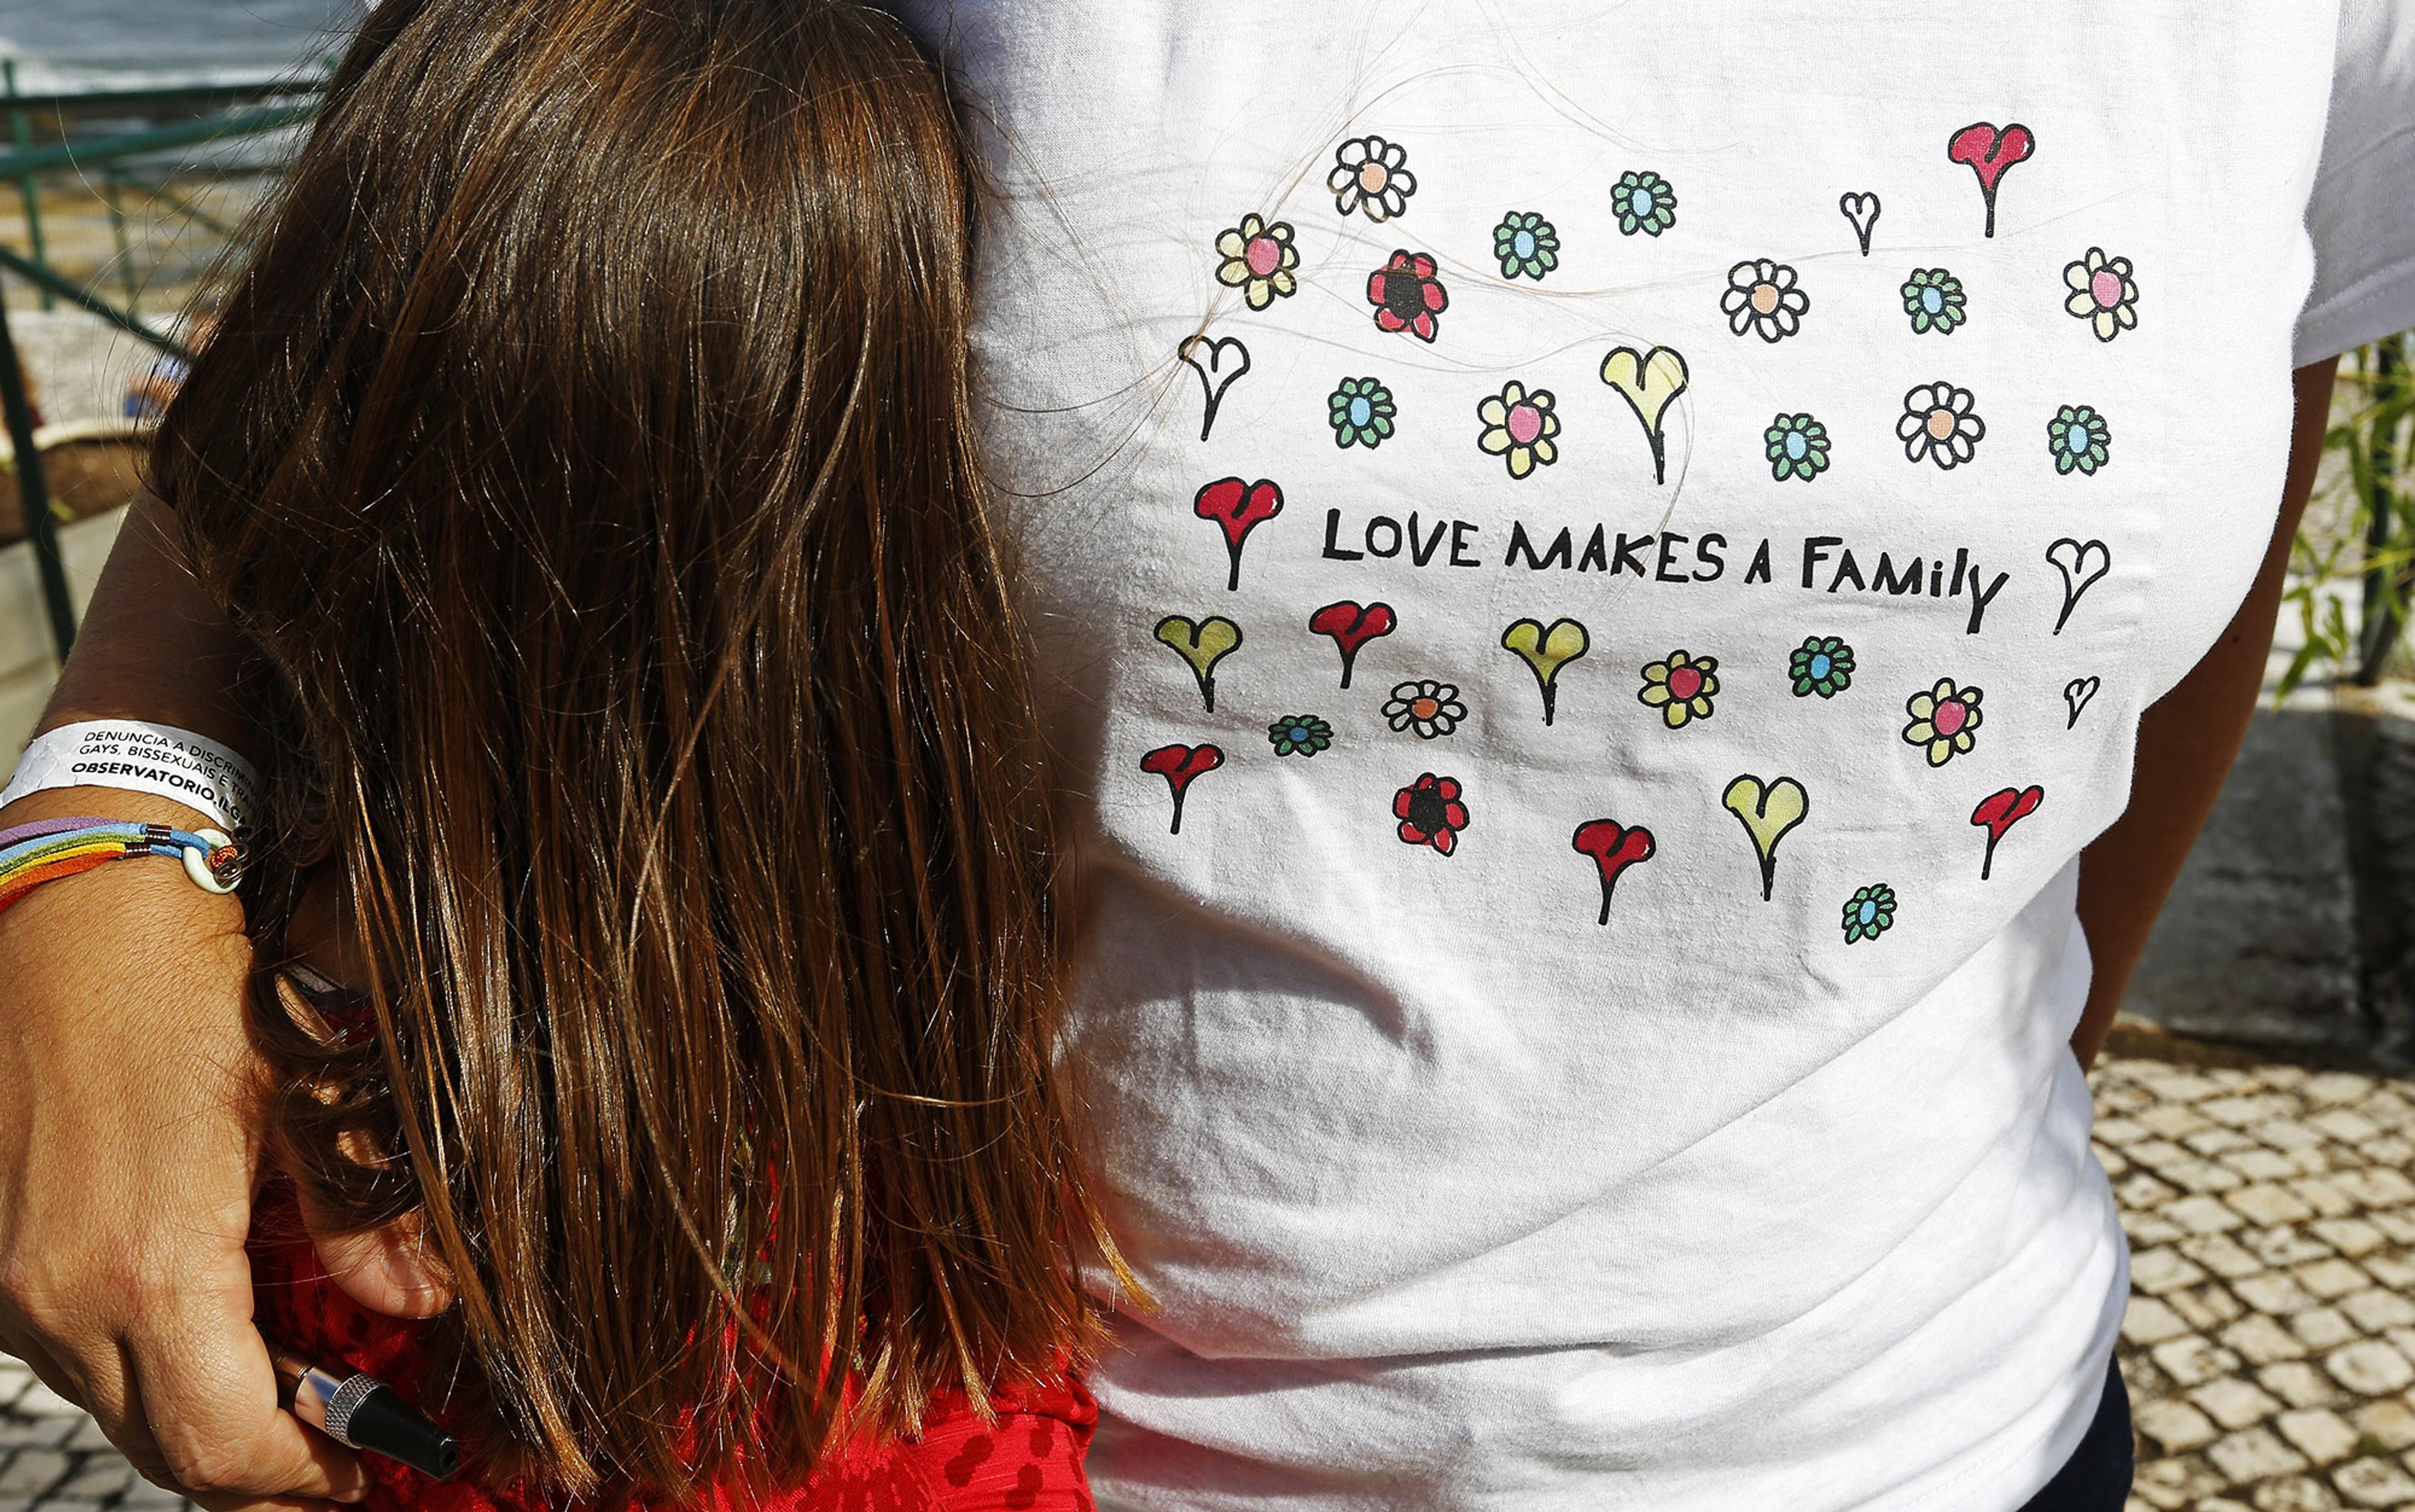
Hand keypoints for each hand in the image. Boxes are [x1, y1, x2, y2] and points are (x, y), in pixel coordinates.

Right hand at [0, 789, 370, 1511]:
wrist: (69, 909)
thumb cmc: (185, 986)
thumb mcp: (301, 1098)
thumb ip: (362, 1221)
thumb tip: (419, 1303)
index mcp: (148, 1265)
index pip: (226, 1447)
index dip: (306, 1478)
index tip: (368, 1470)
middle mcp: (60, 1296)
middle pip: (169, 1454)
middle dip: (263, 1471)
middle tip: (343, 1452)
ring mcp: (14, 1287)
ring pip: (119, 1412)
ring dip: (205, 1421)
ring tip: (292, 1397)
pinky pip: (79, 1357)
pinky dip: (151, 1368)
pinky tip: (215, 1332)